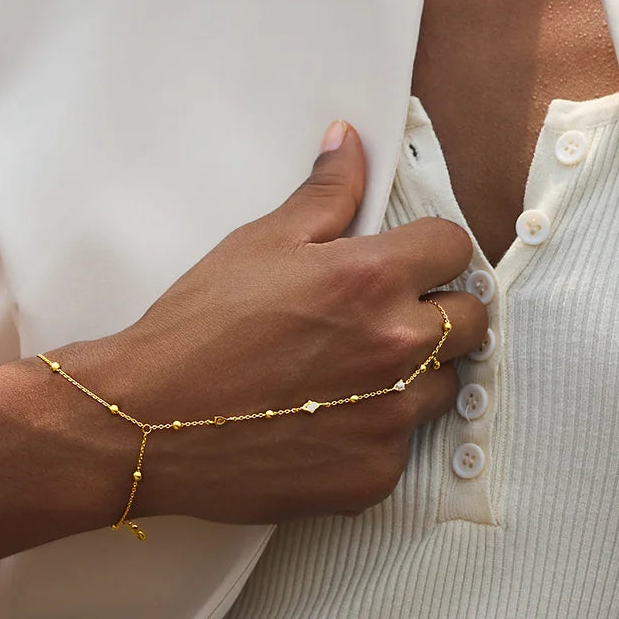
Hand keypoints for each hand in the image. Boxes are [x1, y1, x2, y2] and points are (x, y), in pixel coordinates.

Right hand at [40, 120, 488, 525]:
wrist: (147, 421)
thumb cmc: (197, 328)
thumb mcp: (259, 243)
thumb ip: (324, 194)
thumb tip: (350, 144)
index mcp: (372, 279)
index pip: (454, 247)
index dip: (429, 250)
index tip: (406, 262)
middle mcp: (396, 349)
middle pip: (471, 320)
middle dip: (439, 311)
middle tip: (384, 318)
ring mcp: (390, 419)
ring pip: (444, 387)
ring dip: (415, 376)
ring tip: (353, 376)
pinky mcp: (374, 475)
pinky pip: (404, 445)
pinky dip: (377, 433)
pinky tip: (327, 424)